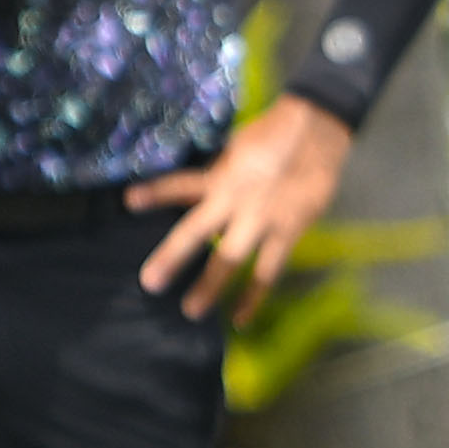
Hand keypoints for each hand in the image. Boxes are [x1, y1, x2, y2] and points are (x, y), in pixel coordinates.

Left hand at [126, 95, 355, 322]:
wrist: (318, 128)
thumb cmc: (273, 135)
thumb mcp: (237, 146)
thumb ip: (218, 172)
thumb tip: (198, 190)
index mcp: (221, 175)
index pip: (181, 185)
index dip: (155, 193)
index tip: (129, 201)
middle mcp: (236, 199)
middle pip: (197, 231)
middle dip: (173, 257)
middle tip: (150, 282)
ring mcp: (262, 218)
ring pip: (231, 258)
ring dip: (211, 286)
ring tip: (191, 311)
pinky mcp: (288, 231)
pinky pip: (268, 271)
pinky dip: (254, 296)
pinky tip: (240, 319)